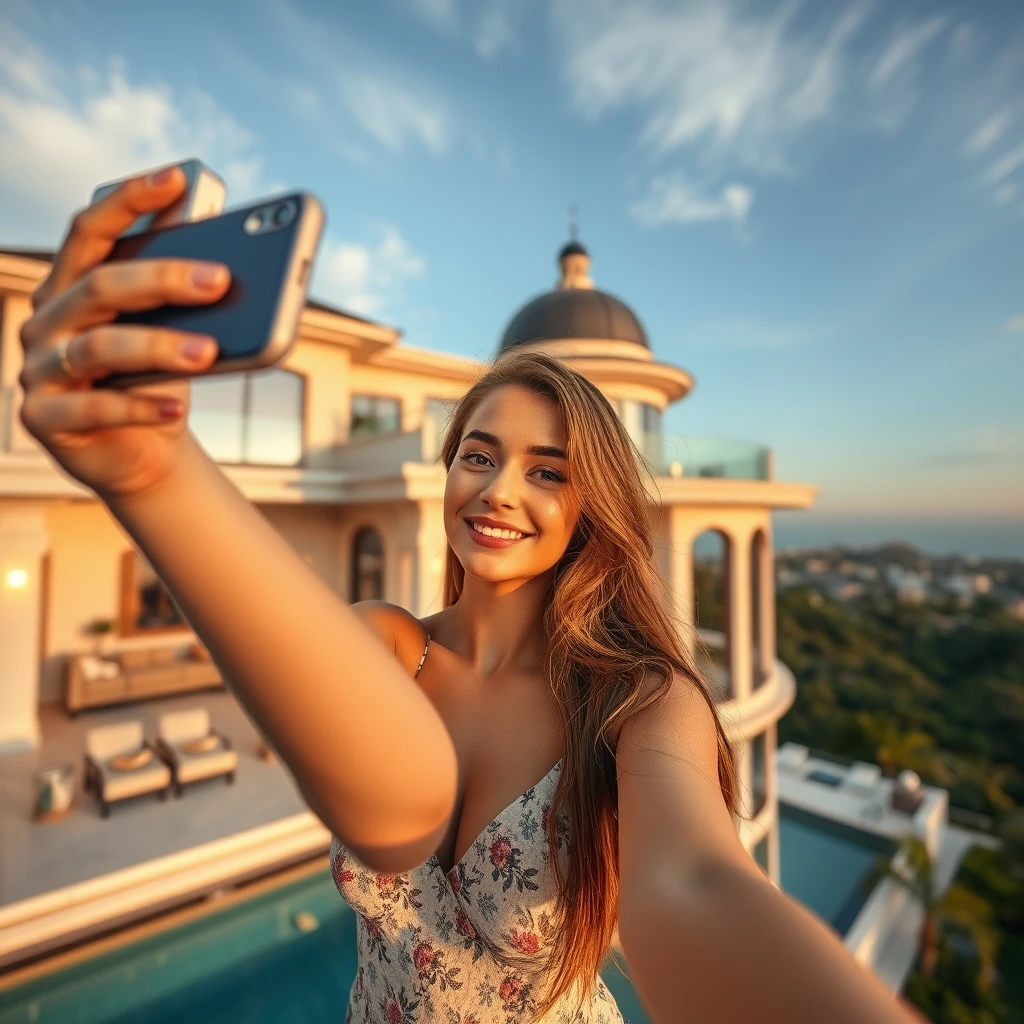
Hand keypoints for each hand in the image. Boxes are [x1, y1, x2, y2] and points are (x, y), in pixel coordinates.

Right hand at [17, 166, 230, 500]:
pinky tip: (176, 409)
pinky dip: (139, 407)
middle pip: (101, 286)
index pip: (90, 231)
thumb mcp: (170, 332)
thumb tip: (225, 246)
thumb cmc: (156, 381)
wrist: (143, 455)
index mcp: (71, 286)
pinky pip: (93, 409)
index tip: (174, 178)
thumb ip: (181, 294)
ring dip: (159, 347)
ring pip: (98, 347)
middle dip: (163, 278)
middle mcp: (46, 320)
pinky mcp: (44, 419)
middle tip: (220, 280)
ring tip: (210, 352)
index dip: (127, 202)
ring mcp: (38, 369)